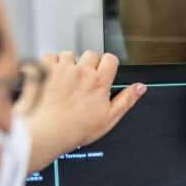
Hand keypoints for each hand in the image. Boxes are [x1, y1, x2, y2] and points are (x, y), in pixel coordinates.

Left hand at [23, 51, 145, 171]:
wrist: (47, 131)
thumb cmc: (76, 128)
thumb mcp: (109, 118)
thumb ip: (126, 100)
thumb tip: (140, 88)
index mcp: (99, 82)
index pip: (110, 59)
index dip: (108, 65)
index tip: (103, 72)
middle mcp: (82, 72)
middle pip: (91, 54)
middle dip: (89, 64)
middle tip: (84, 80)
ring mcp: (63, 69)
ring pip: (71, 54)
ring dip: (70, 64)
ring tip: (66, 81)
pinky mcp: (46, 69)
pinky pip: (51, 56)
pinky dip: (52, 64)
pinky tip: (53, 78)